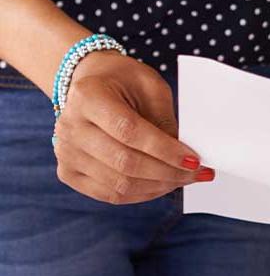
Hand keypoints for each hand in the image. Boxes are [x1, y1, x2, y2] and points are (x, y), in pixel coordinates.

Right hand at [53, 51, 211, 204]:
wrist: (90, 85)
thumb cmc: (123, 81)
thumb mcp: (149, 84)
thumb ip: (164, 118)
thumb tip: (183, 157)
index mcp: (88, 96)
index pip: (129, 131)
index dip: (164, 150)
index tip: (194, 160)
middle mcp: (69, 127)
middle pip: (124, 163)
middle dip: (168, 173)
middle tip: (197, 173)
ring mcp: (65, 153)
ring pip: (119, 185)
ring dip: (159, 186)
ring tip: (185, 179)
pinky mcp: (68, 172)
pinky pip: (109, 194)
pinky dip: (142, 194)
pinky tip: (163, 185)